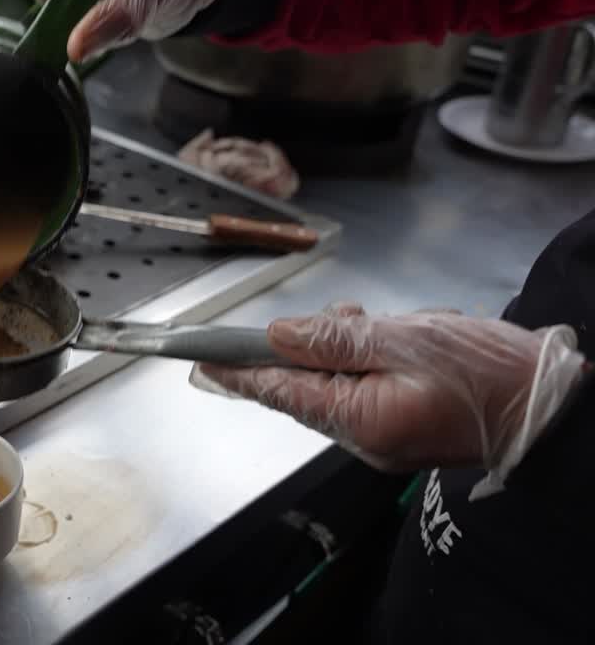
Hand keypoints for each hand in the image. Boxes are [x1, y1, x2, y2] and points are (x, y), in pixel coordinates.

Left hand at [191, 303, 586, 498]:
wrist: (553, 405)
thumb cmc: (489, 372)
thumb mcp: (407, 340)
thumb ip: (335, 338)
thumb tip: (277, 335)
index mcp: (358, 420)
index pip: (278, 392)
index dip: (239, 371)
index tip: (201, 361)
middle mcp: (364, 438)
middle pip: (306, 386)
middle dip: (316, 346)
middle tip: (352, 317)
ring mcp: (384, 437)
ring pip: (338, 383)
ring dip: (353, 346)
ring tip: (392, 326)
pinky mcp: (403, 427)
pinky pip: (367, 389)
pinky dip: (374, 359)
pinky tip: (403, 339)